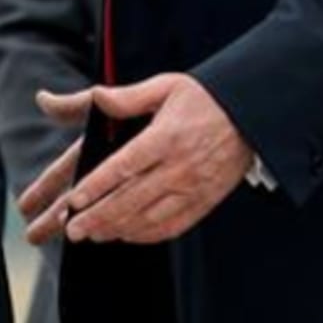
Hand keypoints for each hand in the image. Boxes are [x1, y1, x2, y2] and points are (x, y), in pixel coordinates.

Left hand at [27, 73, 253, 246]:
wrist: (250, 113)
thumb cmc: (203, 97)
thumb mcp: (165, 87)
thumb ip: (127, 97)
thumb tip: (95, 95)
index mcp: (166, 137)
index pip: (124, 167)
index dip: (97, 186)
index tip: (74, 200)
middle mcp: (180, 167)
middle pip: (132, 199)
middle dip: (98, 217)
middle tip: (73, 230)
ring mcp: (194, 188)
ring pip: (150, 218)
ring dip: (118, 229)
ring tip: (93, 235)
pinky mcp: (205, 201)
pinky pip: (173, 225)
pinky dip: (147, 235)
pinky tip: (126, 234)